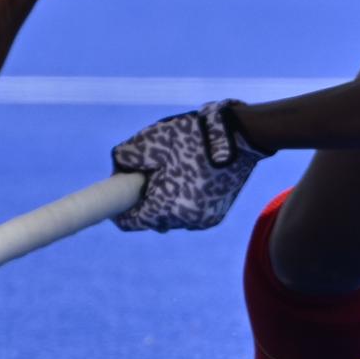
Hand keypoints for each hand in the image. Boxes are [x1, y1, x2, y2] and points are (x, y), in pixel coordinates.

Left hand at [111, 100, 269, 231]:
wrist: (241, 136)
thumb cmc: (194, 136)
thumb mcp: (152, 139)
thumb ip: (126, 156)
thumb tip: (117, 167)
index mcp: (168, 207)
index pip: (132, 222)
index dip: (121, 209)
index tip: (120, 191)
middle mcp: (187, 221)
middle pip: (152, 219)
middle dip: (146, 200)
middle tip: (149, 173)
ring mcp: (204, 220)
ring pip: (171, 217)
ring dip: (165, 201)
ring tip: (173, 171)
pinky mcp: (216, 215)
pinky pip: (189, 213)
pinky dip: (183, 200)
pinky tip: (191, 176)